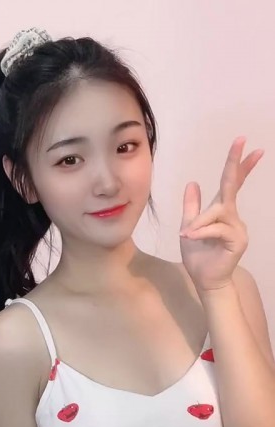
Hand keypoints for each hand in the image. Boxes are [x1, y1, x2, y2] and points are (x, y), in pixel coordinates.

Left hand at [179, 136, 263, 293]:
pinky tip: (191, 238)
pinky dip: (202, 232)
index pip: (231, 183)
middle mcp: (232, 216)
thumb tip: (193, 183)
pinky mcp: (238, 240)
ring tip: (188, 235)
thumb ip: (192, 207)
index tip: (245, 142)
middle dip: (235, 163)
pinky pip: (217, 228)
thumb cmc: (198, 256)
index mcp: (221, 211)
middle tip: (241, 140)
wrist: (204, 280)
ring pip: (218, 211)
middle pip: (232, 186)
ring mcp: (238, 228)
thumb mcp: (189, 227)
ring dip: (200, 222)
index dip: (238, 163)